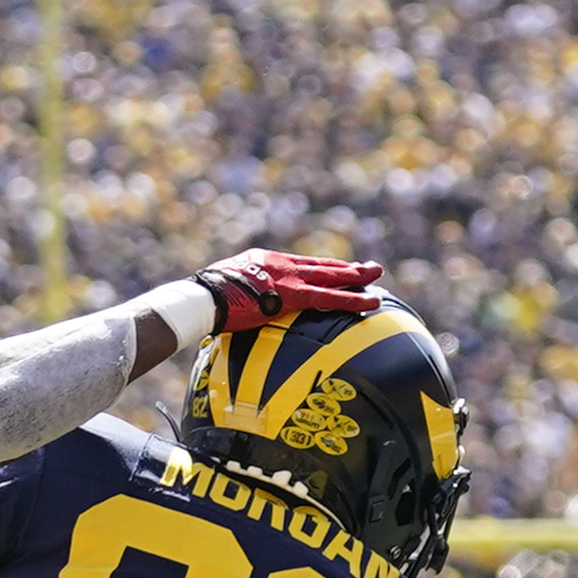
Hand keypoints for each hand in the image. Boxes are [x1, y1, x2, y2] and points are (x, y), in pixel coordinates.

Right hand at [194, 250, 383, 334]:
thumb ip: (238, 299)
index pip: (300, 265)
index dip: (322, 268)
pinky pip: (328, 297)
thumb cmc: (204, 301)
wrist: (201, 299)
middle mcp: (279, 263)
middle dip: (345, 267)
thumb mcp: (224, 293)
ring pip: (330, 276)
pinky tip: (371, 302)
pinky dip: (351, 299)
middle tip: (369, 267)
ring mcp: (287, 276)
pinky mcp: (291, 294)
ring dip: (356, 276)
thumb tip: (232, 315)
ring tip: (376, 276)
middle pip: (320, 265)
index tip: (338, 269)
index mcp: (263, 261)